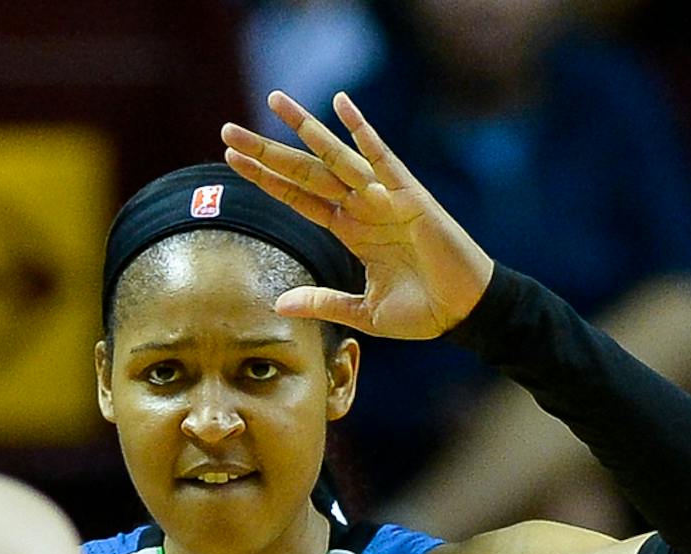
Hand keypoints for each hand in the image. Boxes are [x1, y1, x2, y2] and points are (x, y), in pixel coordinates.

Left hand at [222, 90, 492, 343]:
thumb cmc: (421, 311)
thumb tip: (279, 305)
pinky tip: (340, 104)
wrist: (463, 312)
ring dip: (303, 129)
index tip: (231, 160)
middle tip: (227, 129)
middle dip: (266, 152)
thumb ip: (323, 303)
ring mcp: (383, 197)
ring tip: (272, 102)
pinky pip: (381, 156)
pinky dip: (362, 130)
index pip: (298, 198)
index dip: (265, 179)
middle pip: (304, 172)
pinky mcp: (408, 195)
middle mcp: (360, 207)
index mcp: (349, 231)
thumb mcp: (362, 313)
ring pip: (333, 156)